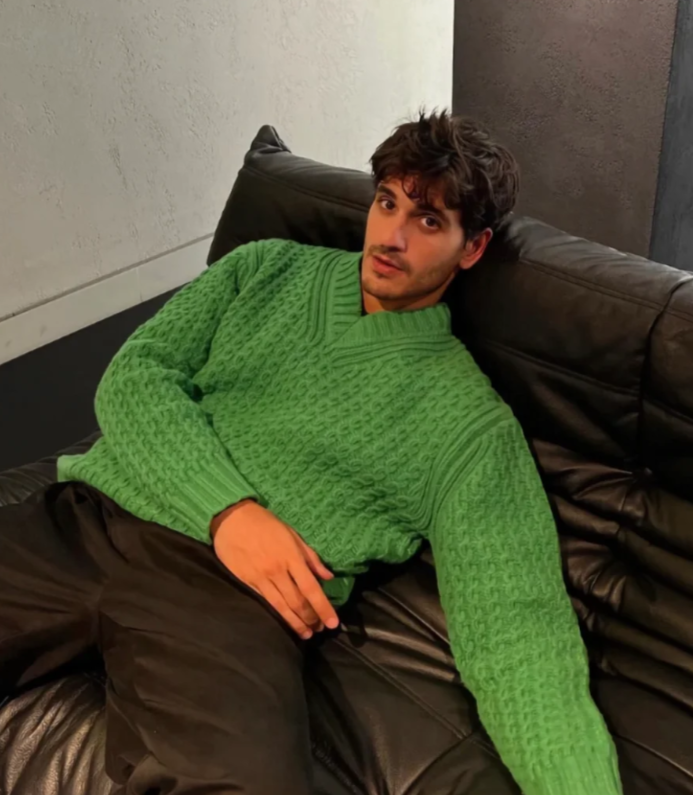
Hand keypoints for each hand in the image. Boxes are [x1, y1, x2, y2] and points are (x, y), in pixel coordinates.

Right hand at [211, 500, 339, 638]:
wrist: (232, 518)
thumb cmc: (265, 523)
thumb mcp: (292, 534)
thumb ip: (311, 557)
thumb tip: (328, 577)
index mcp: (291, 557)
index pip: (311, 588)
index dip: (323, 608)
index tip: (333, 622)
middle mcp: (277, 570)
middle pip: (298, 602)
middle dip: (311, 618)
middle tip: (320, 629)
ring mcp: (261, 578)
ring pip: (282, 607)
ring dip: (296, 623)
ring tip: (306, 634)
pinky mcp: (246, 583)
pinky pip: (265, 603)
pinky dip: (277, 615)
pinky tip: (284, 623)